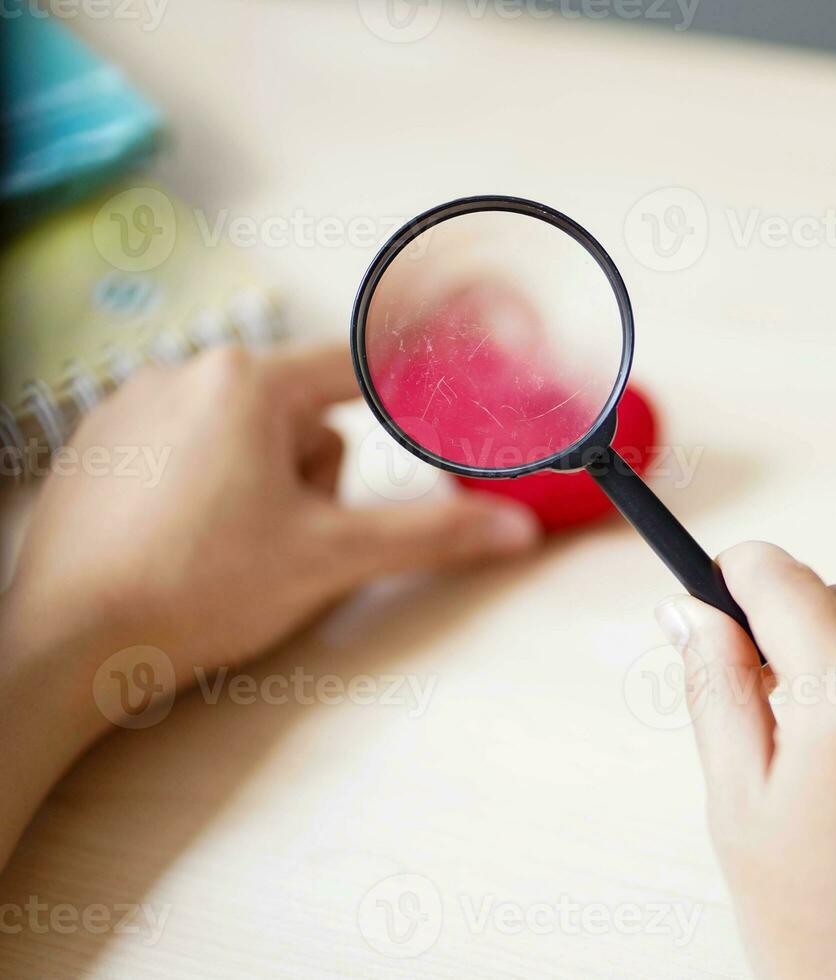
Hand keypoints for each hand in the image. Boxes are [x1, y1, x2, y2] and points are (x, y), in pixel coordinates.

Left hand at [0, 345, 539, 863]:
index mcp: (245, 383)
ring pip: (242, 434)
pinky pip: (186, 449)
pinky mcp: (97, 447)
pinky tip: (188, 545)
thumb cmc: (196, 590)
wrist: (67, 644)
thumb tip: (511, 529)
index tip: (445, 368)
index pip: (357, 364)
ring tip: (233, 550)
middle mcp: (183, 375)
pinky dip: (206, 490)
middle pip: (299, 412)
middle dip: (314, 474)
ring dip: (262, 484)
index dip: (408, 376)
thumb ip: (429, 533)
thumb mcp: (331, 559)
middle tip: (294, 536)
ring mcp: (130, 407)